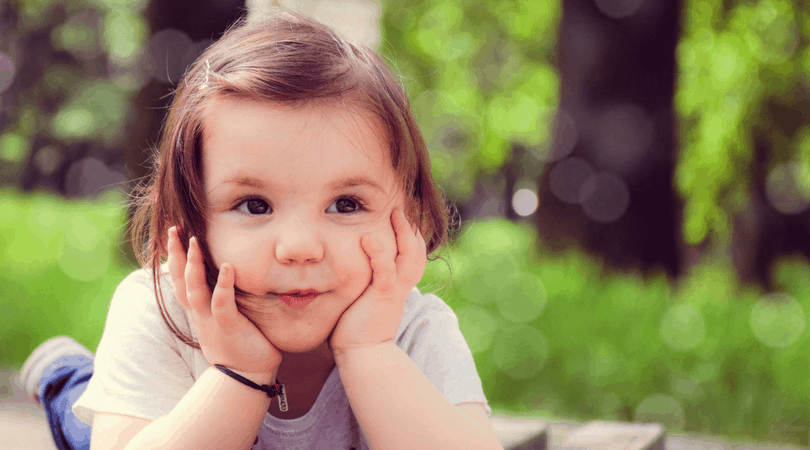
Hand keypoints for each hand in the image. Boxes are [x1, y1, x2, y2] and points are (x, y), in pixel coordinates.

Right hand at [168, 227, 281, 377]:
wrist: (247, 376)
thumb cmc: (240, 345)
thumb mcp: (224, 319)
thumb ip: (219, 300)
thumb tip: (226, 278)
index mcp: (199, 311)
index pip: (180, 281)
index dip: (174, 259)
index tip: (173, 236)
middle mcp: (200, 314)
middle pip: (180, 281)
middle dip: (175, 255)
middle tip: (174, 229)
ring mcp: (211, 320)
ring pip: (195, 290)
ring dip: (193, 266)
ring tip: (194, 241)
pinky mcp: (228, 327)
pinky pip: (222, 303)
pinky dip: (224, 285)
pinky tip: (228, 266)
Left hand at [328, 207, 426, 356]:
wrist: (361, 355)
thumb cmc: (355, 328)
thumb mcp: (363, 300)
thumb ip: (363, 283)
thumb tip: (346, 268)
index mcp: (398, 287)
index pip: (412, 257)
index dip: (411, 238)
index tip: (403, 220)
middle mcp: (401, 287)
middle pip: (417, 253)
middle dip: (411, 230)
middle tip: (401, 210)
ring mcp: (394, 291)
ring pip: (409, 257)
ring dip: (403, 234)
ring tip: (395, 214)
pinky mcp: (383, 297)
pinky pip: (385, 271)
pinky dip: (379, 254)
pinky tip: (369, 238)